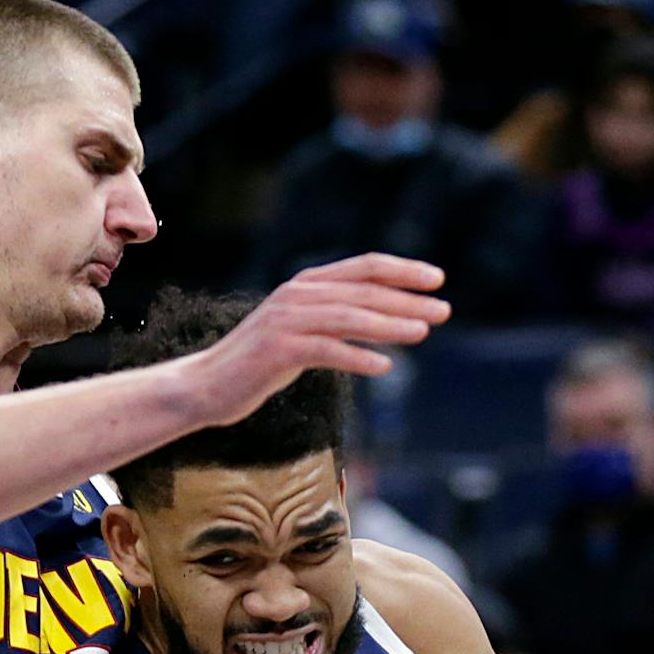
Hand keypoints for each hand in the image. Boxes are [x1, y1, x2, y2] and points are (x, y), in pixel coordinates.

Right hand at [189, 254, 450, 424]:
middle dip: (407, 300)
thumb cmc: (261, 362)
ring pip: (348, 317)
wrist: (208, 385)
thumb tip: (384, 319)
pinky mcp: (277, 350)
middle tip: (445, 311)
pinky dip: (356, 356)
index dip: (403, 270)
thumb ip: (336, 320)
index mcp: (308, 285)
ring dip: (390, 325)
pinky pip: (325, 350)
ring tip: (423, 333)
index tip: (437, 280)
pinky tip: (384, 366)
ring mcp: (286, 321)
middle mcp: (298, 295)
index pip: (364, 268)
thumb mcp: (303, 332)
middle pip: (363, 291)